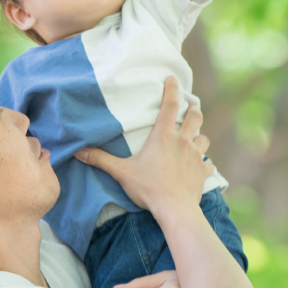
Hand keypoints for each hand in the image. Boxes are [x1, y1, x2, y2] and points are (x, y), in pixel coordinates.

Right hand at [76, 77, 212, 212]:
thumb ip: (101, 160)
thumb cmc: (148, 188)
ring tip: (194, 138)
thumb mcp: (122, 172)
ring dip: (200, 137)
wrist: (174, 209)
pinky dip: (205, 165)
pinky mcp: (203, 172)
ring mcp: (195, 156)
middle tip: (191, 107)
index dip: (172, 89)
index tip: (173, 79)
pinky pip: (208, 165)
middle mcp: (183, 142)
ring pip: (204, 139)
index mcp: (163, 136)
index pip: (170, 105)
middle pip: (195, 117)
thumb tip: (79, 151)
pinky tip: (202, 168)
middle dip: (193, 110)